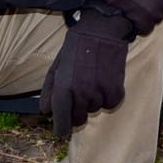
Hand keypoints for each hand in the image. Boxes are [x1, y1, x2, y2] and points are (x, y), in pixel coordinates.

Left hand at [39, 10, 133, 138]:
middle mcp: (81, 95)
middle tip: (79, 96)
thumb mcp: (56, 67)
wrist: (101, 31)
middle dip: (77, 112)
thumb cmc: (75, 48)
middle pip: (79, 120)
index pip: (62, 122)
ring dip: (93, 100)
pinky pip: (111, 103)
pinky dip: (108, 96)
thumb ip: (49, 91)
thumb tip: (46, 111)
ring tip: (93, 79)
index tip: (62, 130)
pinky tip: (105, 81)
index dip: (61, 129)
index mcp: (64, 90)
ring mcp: (100, 93)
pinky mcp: (116, 90)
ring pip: (95, 109)